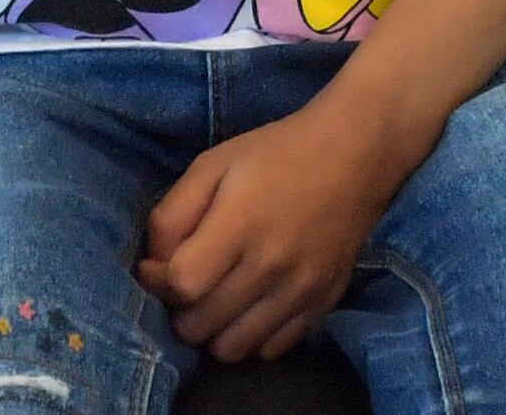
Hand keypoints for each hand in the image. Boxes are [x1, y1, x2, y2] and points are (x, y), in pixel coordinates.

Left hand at [138, 94, 433, 361]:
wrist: (353, 155)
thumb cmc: (274, 155)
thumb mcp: (211, 165)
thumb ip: (171, 215)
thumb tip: (152, 268)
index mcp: (240, 223)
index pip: (182, 285)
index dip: (158, 281)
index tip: (158, 265)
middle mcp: (272, 266)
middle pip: (200, 326)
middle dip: (180, 310)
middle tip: (188, 283)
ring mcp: (301, 292)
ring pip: (232, 350)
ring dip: (213, 330)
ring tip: (216, 300)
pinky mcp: (322, 306)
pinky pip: (271, 351)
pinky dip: (251, 338)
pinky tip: (249, 307)